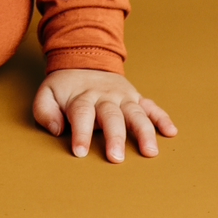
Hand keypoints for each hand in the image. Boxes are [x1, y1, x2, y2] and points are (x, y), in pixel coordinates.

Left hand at [33, 68, 177, 162]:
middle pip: (111, 116)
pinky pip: (152, 106)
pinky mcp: (136, 98)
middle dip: (115, 136)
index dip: (81, 133)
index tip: (80, 152)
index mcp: (82, 96)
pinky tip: (171, 131)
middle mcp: (105, 96)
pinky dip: (162, 118)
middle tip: (116, 158)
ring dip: (144, 131)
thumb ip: (45, 111)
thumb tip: (57, 129)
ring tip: (150, 151)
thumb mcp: (47, 93)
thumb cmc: (65, 87)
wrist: (84, 60)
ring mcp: (123, 97)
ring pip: (136, 113)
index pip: (81, 113)